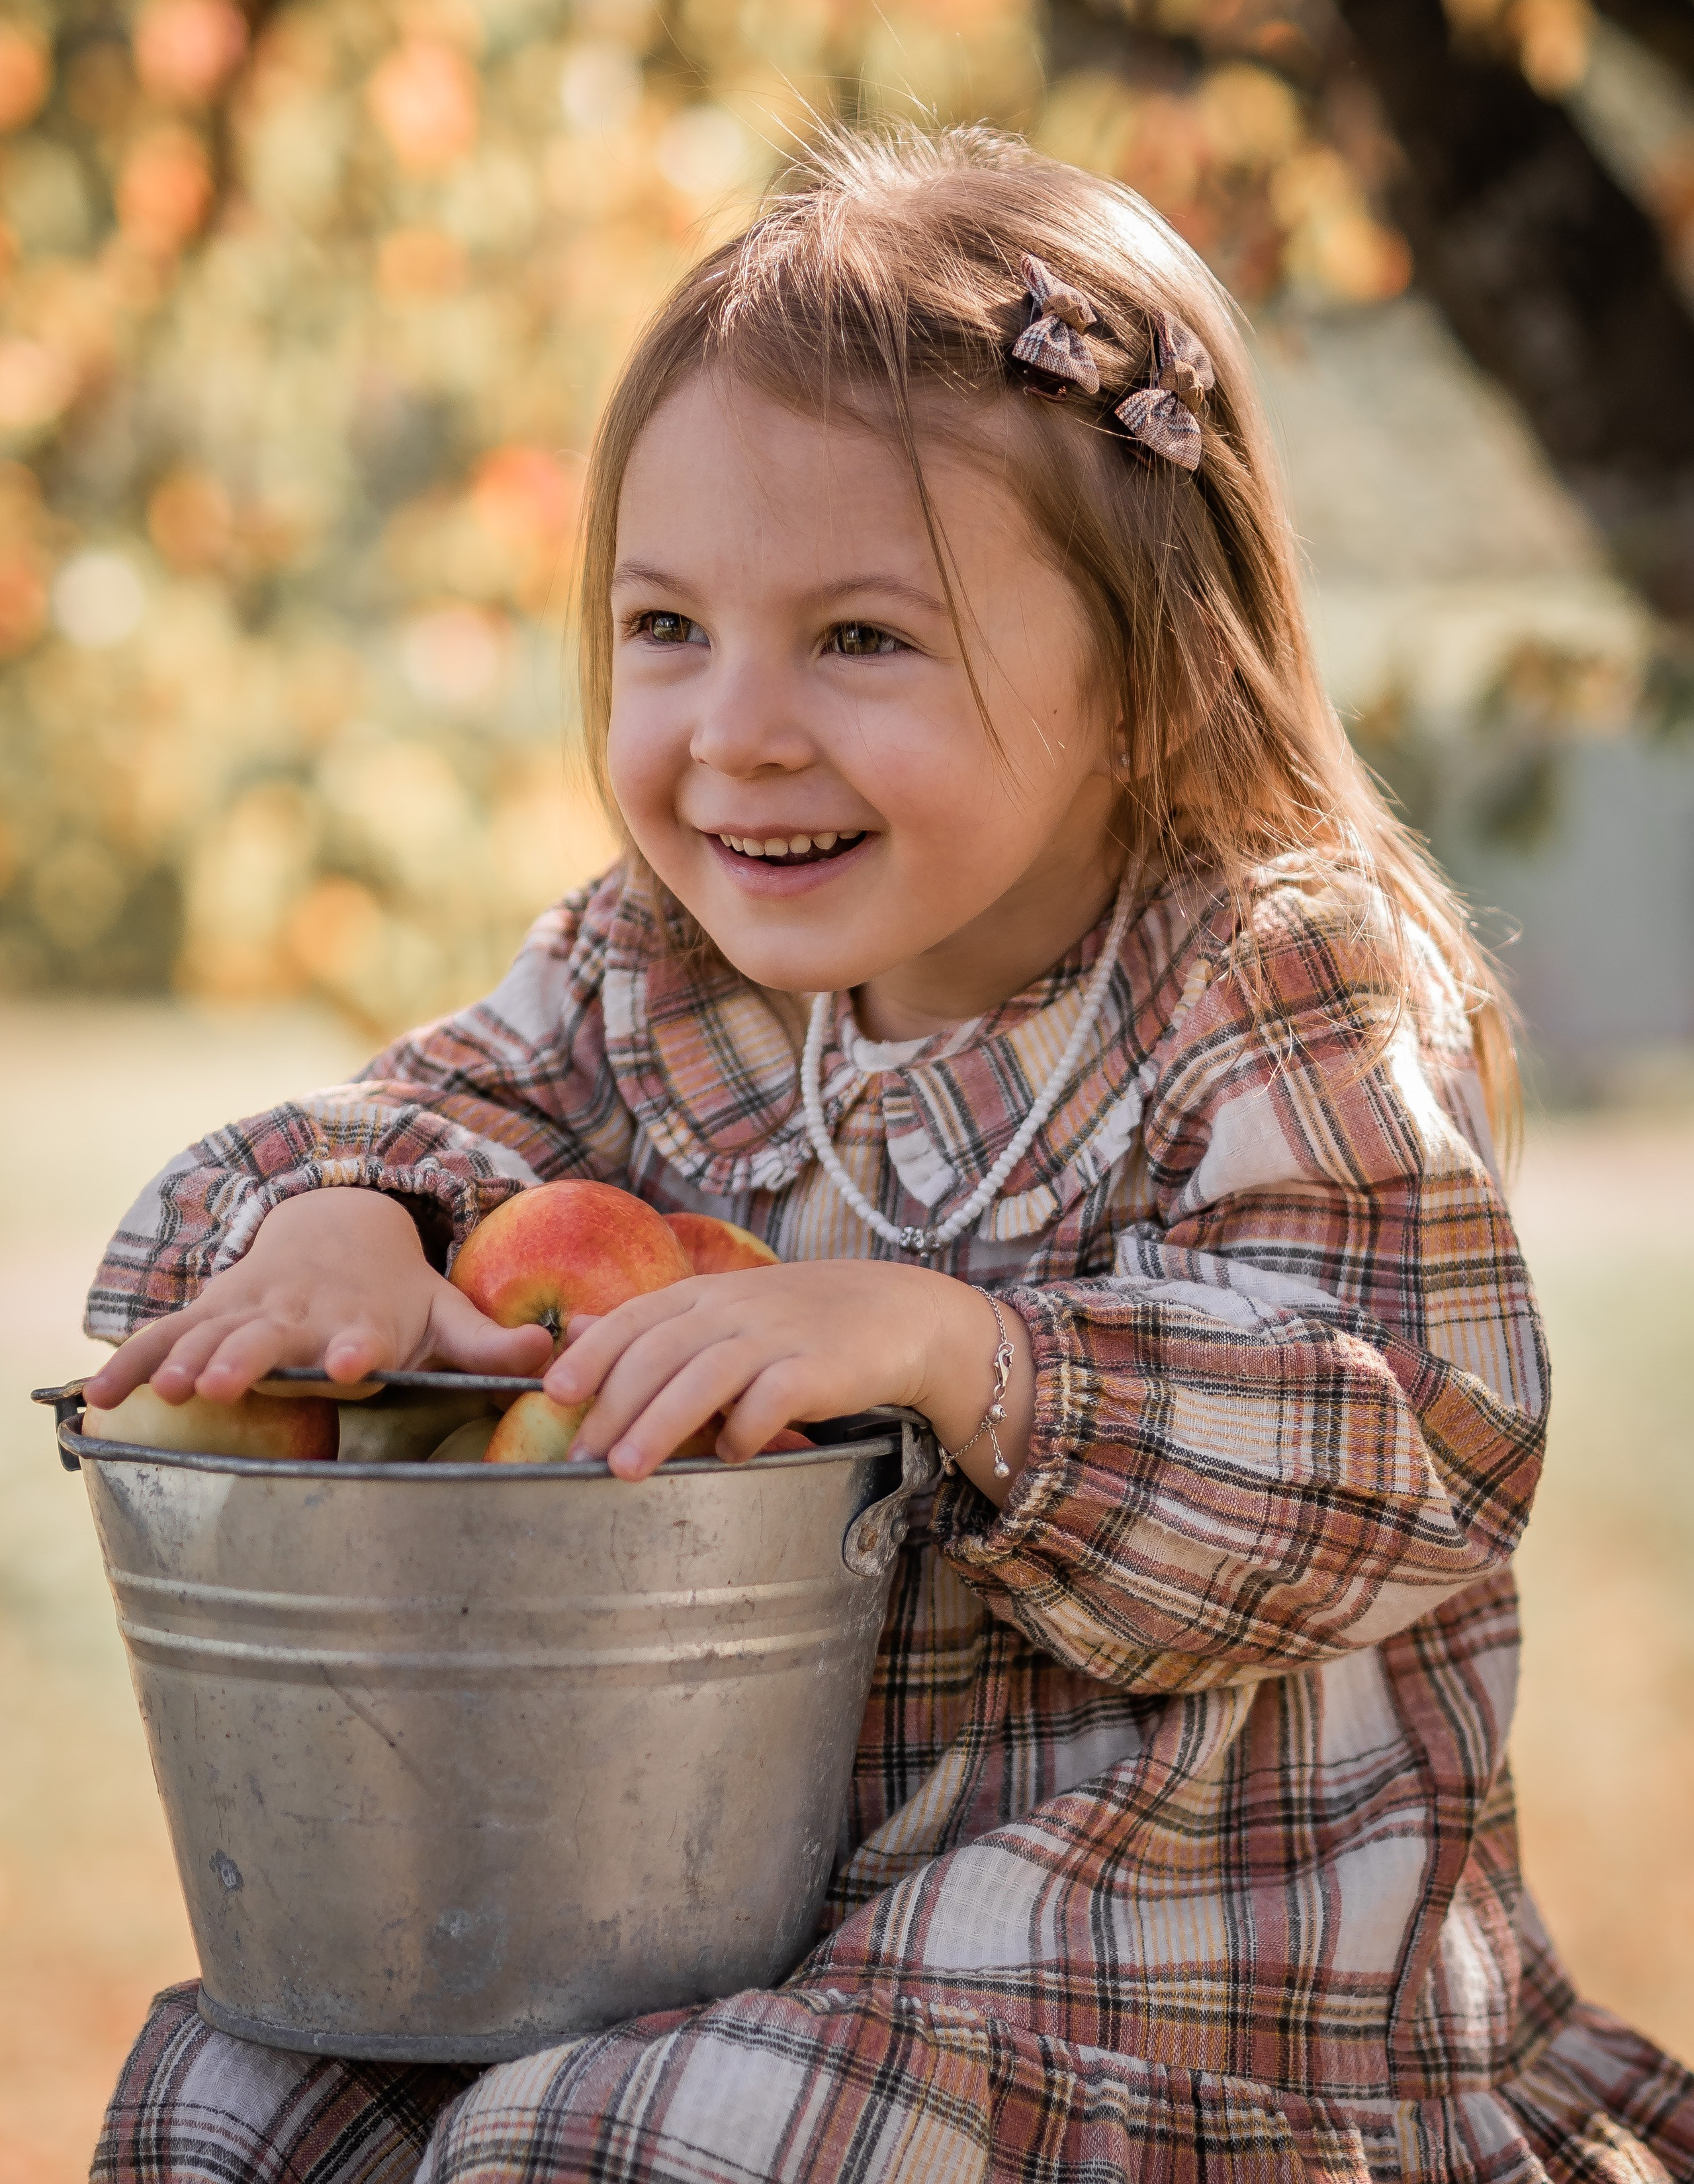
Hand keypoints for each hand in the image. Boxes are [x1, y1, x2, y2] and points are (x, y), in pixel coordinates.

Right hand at [83, 1188, 552, 1407]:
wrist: (336, 1234)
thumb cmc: (398, 1297)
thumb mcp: (449, 1315)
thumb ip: (496, 1346)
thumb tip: (559, 1355)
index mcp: (363, 1318)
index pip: (362, 1334)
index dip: (354, 1346)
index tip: (348, 1361)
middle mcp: (301, 1313)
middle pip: (273, 1335)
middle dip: (249, 1355)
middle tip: (229, 1379)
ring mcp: (249, 1311)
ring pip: (211, 1334)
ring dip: (187, 1358)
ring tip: (168, 1387)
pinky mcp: (210, 1314)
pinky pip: (164, 1339)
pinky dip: (132, 1364)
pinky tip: (100, 1399)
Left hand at [542, 1259, 1034, 1505]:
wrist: (897, 1313)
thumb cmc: (800, 1321)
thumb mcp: (723, 1309)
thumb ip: (653, 1323)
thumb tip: (575, 1333)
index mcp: (706, 1293)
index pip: (635, 1319)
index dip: (593, 1356)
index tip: (556, 1395)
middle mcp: (735, 1307)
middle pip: (660, 1352)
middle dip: (615, 1405)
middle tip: (582, 1455)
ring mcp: (778, 1334)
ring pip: (705, 1375)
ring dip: (660, 1423)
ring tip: (626, 1469)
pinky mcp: (820, 1366)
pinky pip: (772, 1398)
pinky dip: (745, 1428)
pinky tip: (729, 1456)